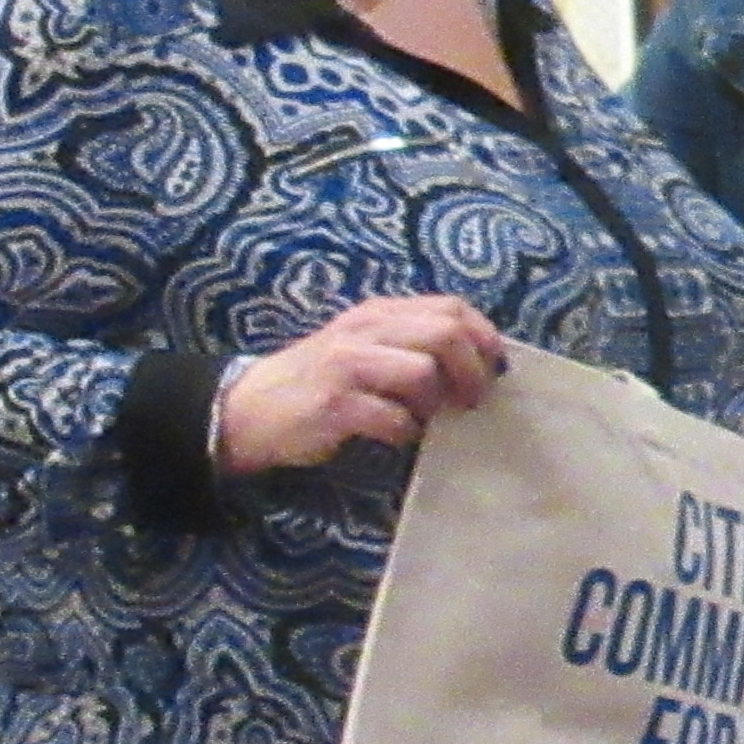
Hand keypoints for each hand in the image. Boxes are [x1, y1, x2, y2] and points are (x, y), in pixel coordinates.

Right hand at [215, 296, 505, 474]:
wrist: (249, 409)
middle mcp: (365, 329)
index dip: (484, 338)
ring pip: (423, 373)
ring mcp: (347, 365)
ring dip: (436, 404)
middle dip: (472, 371)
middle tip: (471, 402)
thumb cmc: (322, 382)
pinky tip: (395, 435)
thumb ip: (412, 344)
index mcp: (379, 312)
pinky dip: (406, 432)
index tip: (493, 369)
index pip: (451, 308)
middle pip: (446, 334)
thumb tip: (479, 365)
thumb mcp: (366, 347)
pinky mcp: (335, 404)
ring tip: (425, 419)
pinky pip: (394, 418)